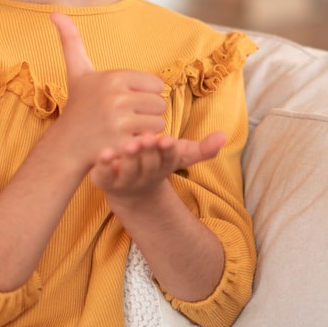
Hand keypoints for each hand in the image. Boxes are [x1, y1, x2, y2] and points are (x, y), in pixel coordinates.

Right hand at [50, 12, 168, 172]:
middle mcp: (116, 97)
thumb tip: (55, 11)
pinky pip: (151, 139)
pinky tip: (125, 141)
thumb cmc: (78, 107)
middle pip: (160, 103)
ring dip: (147, 128)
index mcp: (114, 78)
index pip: (156, 84)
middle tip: (125, 118)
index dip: (144, 94)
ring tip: (125, 129)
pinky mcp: (122, 143)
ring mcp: (119, 122)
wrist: (65, 146)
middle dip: (147, 112)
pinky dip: (143, 142)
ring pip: (159, 122)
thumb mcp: (77, 72)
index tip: (125, 100)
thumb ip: (71, 40)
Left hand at [90, 130, 227, 198]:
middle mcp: (144, 175)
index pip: (167, 159)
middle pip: (148, 164)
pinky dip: (103, 165)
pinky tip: (104, 152)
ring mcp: (123, 180)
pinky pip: (103, 175)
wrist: (130, 191)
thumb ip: (202, 148)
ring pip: (127, 171)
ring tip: (128, 144)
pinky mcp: (104, 180)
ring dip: (128, 158)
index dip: (166, 151)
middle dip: (148, 152)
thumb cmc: (156, 163)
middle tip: (146, 137)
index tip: (167, 139)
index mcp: (162, 167)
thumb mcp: (179, 155)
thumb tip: (224, 136)